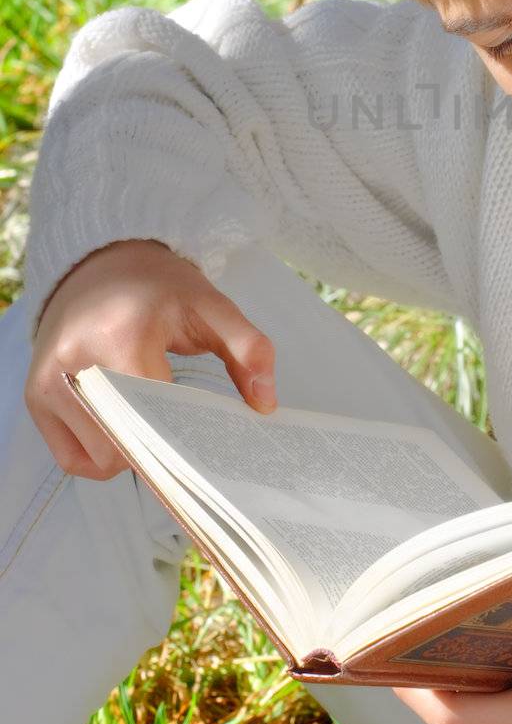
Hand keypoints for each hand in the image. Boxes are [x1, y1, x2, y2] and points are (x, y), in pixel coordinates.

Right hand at [26, 239, 276, 479]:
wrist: (101, 264)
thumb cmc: (161, 290)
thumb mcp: (212, 307)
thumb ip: (250, 349)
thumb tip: (266, 404)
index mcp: (123, 336)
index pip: (157, 418)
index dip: (188, 439)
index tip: (212, 443)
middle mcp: (76, 361)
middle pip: (128, 447)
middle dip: (163, 449)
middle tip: (187, 435)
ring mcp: (48, 381)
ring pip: (101, 459)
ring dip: (133, 454)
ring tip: (153, 419)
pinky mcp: (34, 396)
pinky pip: (72, 459)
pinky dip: (102, 458)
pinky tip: (125, 430)